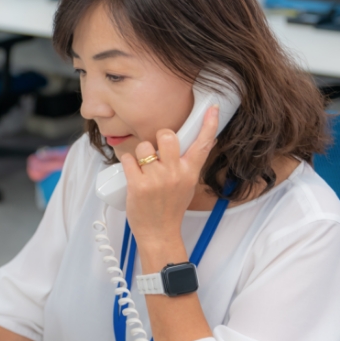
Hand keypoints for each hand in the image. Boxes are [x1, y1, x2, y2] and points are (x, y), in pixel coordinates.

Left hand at [120, 106, 218, 260]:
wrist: (159, 233)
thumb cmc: (171, 209)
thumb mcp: (188, 185)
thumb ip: (191, 165)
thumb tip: (203, 143)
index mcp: (190, 172)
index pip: (203, 144)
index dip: (209, 124)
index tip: (212, 108)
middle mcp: (175, 174)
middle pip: (166, 136)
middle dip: (158, 137)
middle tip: (155, 150)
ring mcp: (156, 179)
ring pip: (143, 147)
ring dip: (139, 153)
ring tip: (142, 168)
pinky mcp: (138, 185)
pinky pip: (128, 160)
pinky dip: (127, 163)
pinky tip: (131, 173)